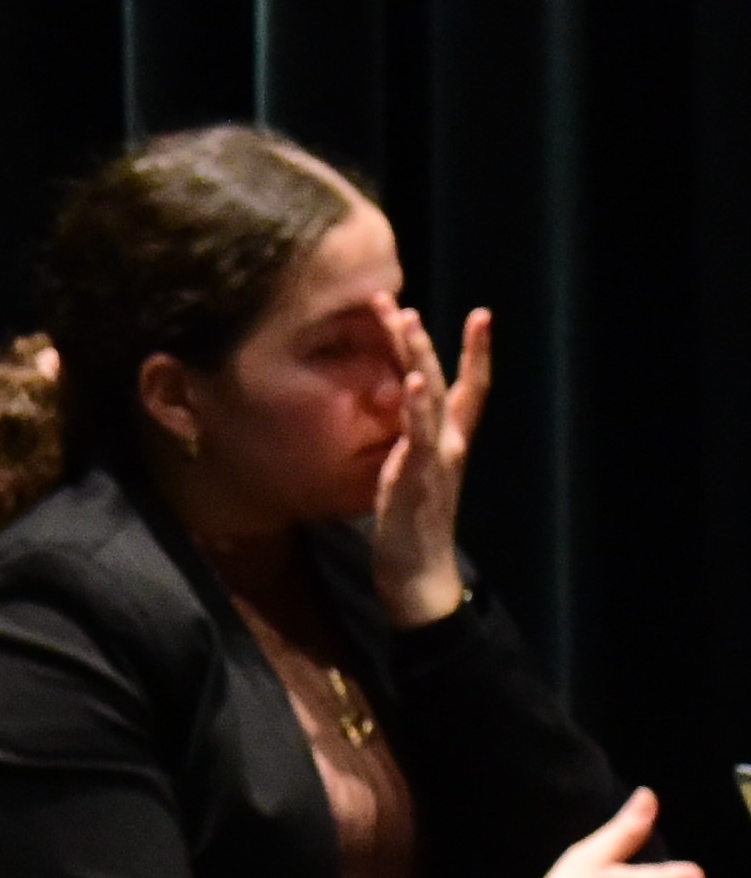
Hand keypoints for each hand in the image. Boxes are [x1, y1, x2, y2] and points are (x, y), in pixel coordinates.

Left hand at [365, 302, 489, 627]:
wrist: (420, 576)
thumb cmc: (411, 530)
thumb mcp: (408, 478)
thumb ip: (410, 448)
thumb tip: (396, 428)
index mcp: (448, 443)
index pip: (468, 388)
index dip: (476, 352)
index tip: (480, 314)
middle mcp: (449, 443)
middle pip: (443, 378)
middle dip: (422, 338)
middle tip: (399, 301)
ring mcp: (437, 457)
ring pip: (429, 396)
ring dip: (418, 355)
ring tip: (405, 319)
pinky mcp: (420, 476)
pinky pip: (420, 434)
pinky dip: (419, 404)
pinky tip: (415, 377)